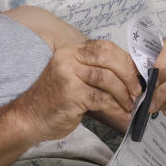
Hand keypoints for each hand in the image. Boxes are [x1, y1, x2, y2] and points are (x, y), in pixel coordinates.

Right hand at [15, 39, 141, 140]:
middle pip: (108, 59)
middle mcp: (68, 58)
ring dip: (123, 95)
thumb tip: (130, 77)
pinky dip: (115, 108)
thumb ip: (96, 72)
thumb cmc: (54, 100)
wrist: (29, 118)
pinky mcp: (71, 94)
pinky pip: (101, 99)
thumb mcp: (74, 77)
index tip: (136, 75)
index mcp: (71, 51)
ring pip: (107, 79)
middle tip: (137, 91)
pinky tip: (120, 114)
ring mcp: (68, 75)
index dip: (125, 61)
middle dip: (128, 75)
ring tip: (129, 105)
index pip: (104, 47)